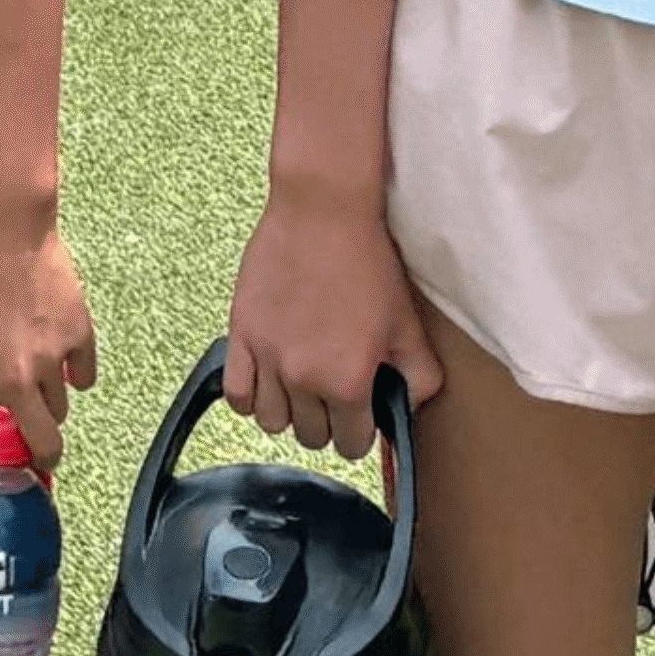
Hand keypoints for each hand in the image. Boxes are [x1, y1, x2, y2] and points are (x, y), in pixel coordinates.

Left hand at [0, 200, 98, 477]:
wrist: (5, 224)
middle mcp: (16, 380)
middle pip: (42, 448)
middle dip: (39, 460)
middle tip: (32, 452)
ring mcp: (53, 360)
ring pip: (61, 410)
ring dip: (47, 406)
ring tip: (35, 383)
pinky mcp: (80, 336)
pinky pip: (83, 374)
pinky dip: (73, 373)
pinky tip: (59, 357)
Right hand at [224, 178, 439, 460]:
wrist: (323, 211)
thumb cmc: (367, 262)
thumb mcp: (407, 323)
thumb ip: (418, 377)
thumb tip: (410, 409)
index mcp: (348, 381)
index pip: (351, 444)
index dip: (360, 432)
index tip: (361, 416)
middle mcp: (304, 378)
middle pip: (311, 437)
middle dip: (327, 423)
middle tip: (335, 396)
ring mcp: (268, 358)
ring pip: (272, 422)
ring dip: (290, 412)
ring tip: (302, 387)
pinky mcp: (241, 335)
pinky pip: (236, 395)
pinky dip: (251, 398)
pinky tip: (267, 381)